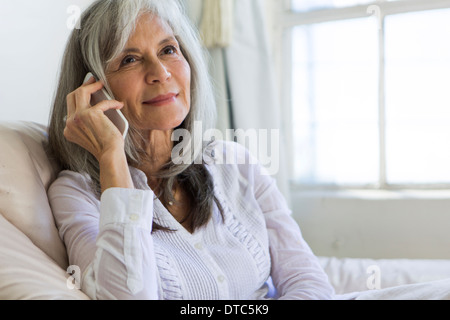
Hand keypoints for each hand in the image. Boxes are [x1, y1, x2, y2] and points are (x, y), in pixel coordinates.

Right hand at [65, 76, 133, 191]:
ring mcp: (77, 118)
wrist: (110, 154)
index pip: (71, 107)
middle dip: (82, 85)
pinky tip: (119, 105)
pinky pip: (102, 102)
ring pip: (80, 92)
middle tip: (92, 80)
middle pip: (71, 96)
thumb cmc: (106, 146)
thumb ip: (89, 120)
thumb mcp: (93, 132)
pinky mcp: (90, 114)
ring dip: (92, 85)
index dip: (81, 98)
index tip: (88, 89)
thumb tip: (97, 100)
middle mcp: (70, 122)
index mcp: (68, 129)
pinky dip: (112, 103)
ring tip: (101, 83)